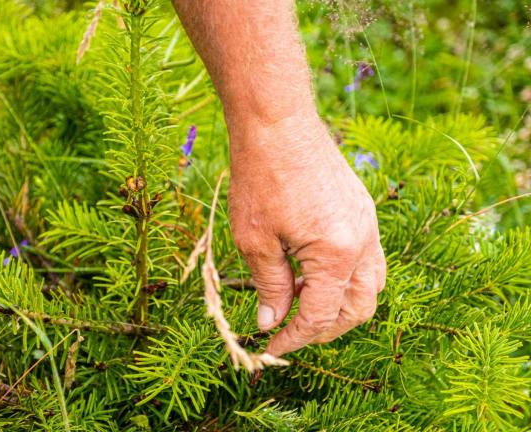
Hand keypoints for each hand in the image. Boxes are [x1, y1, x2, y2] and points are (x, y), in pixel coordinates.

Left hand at [228, 114, 385, 357]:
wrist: (277, 121)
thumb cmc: (260, 175)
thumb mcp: (255, 240)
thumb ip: (270, 287)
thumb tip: (271, 322)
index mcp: (338, 254)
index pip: (321, 315)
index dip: (294, 338)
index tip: (270, 348)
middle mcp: (364, 241)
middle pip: (357, 308)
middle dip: (323, 328)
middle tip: (288, 332)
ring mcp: (368, 224)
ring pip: (368, 286)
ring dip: (338, 305)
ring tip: (298, 303)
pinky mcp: (362, 209)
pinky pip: (366, 259)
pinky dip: (343, 278)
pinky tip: (309, 273)